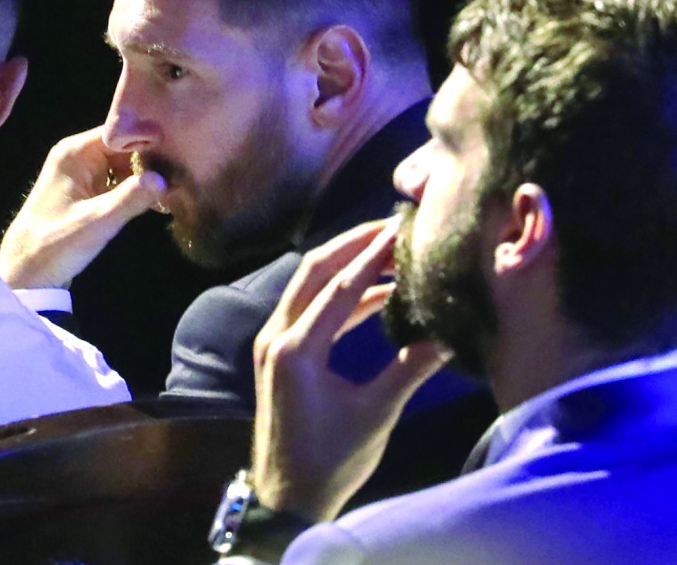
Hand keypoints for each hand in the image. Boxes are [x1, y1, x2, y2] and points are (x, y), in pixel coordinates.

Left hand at [0, 127, 166, 288]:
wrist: (25, 273)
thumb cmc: (56, 244)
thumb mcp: (97, 222)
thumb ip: (131, 198)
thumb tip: (164, 179)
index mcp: (75, 152)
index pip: (120, 131)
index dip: (149, 138)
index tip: (180, 148)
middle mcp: (77, 155)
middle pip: (123, 147)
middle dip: (150, 159)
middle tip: (183, 171)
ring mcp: (80, 173)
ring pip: (121, 165)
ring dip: (144, 176)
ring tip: (177, 183)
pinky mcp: (84, 192)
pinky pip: (115, 181)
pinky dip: (133, 189)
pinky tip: (157, 199)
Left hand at [251, 219, 451, 521]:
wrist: (286, 497)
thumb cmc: (331, 461)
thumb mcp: (376, 414)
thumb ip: (410, 368)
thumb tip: (451, 335)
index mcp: (296, 350)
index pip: (339, 286)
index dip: (372, 255)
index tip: (400, 229)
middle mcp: (276, 335)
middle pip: (313, 271)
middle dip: (352, 245)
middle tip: (391, 226)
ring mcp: (272, 342)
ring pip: (307, 286)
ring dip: (344, 265)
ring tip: (388, 251)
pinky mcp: (277, 352)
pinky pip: (306, 308)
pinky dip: (338, 295)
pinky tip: (375, 293)